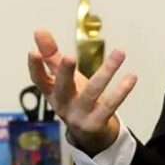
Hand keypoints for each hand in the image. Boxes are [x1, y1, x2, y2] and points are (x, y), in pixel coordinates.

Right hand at [27, 29, 137, 154]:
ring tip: (120, 52)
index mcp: (52, 92)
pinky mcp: (96, 123)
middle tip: (69, 57)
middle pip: (62, 88)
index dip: (35, 67)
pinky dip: (122, 91)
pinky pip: (111, 105)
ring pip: (92, 92)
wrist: (89, 134)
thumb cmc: (74, 98)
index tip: (32, 52)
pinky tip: (132, 76)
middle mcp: (63, 105)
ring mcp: (79, 116)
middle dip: (64, 73)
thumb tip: (38, 30)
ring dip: (106, 72)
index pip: (39, 80)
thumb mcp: (62, 78)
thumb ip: (52, 55)